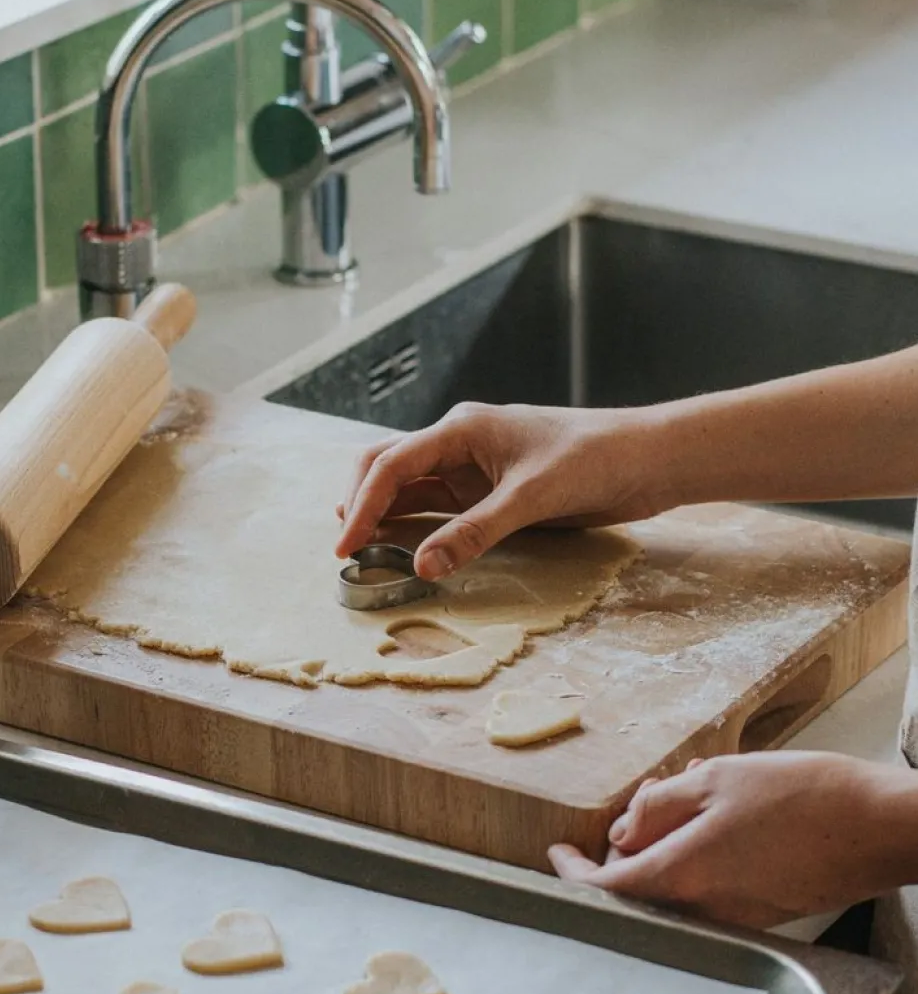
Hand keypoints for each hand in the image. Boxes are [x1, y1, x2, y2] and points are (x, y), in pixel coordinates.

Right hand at [335, 401, 672, 580]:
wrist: (647, 459)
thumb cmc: (595, 460)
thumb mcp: (531, 498)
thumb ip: (475, 532)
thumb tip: (420, 565)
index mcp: (462, 428)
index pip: (391, 465)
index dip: (361, 506)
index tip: (345, 546)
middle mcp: (458, 443)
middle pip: (387, 468)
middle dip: (359, 504)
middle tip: (346, 551)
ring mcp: (471, 468)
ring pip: (408, 488)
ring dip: (383, 515)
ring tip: (361, 552)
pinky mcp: (488, 491)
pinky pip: (437, 507)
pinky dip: (413, 525)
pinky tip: (401, 547)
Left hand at [548, 752, 917, 929]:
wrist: (882, 828)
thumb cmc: (807, 797)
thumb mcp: (717, 781)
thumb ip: (659, 808)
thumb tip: (622, 831)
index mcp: (684, 874)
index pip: (604, 888)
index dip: (572, 872)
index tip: (558, 853)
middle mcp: (704, 908)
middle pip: (638, 890)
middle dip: (626, 850)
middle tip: (640, 806)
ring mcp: (735, 917)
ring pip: (675, 890)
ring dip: (664, 852)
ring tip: (684, 801)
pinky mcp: (762, 915)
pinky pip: (709, 893)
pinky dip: (696, 862)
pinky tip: (718, 823)